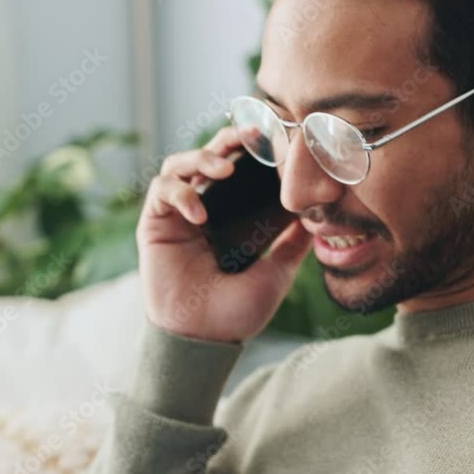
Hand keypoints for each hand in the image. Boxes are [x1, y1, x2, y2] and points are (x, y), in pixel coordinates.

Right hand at [136, 127, 312, 343]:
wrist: (204, 338)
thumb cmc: (236, 312)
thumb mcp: (277, 272)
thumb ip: (293, 243)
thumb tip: (319, 216)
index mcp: (230, 217)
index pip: (238, 170)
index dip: (252, 150)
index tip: (276, 136)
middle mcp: (201, 209)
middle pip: (208, 157)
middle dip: (227, 141)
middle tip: (250, 135)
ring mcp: (176, 215)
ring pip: (180, 164)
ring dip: (201, 158)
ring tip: (224, 168)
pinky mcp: (154, 223)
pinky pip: (162, 190)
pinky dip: (181, 193)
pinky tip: (199, 212)